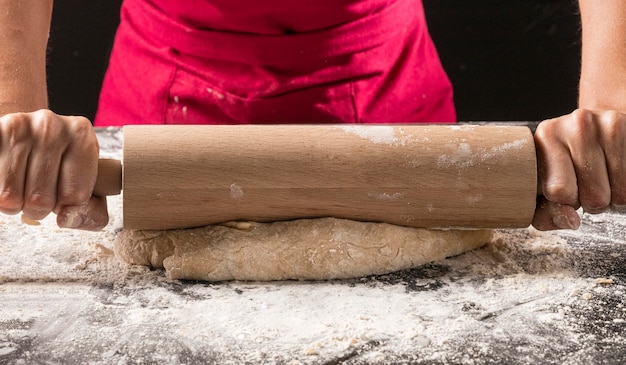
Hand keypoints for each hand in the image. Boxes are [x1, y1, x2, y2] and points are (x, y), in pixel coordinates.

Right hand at [0, 109, 107, 229]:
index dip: (67, 206)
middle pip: (40, 199)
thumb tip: (67, 218)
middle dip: (39, 207)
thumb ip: (90, 212)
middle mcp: (50, 126)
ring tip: (23, 184)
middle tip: (40, 191)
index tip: (65, 194)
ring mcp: (17, 127)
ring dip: (15, 202)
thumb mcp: (86, 185)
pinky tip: (7, 177)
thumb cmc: (61, 165)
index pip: (74, 195)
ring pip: (10, 196)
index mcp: (81, 135)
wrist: (27, 135)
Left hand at [533, 108, 625, 229]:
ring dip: (614, 196)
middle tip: (588, 185)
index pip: (559, 191)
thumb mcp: (546, 184)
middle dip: (592, 201)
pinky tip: (617, 173)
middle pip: (595, 195)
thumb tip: (570, 220)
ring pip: (621, 193)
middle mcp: (577, 125)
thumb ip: (546, 212)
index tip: (567, 193)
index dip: (567, 203)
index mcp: (547, 137)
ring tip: (603, 179)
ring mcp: (609, 125)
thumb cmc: (566, 163)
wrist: (596, 129)